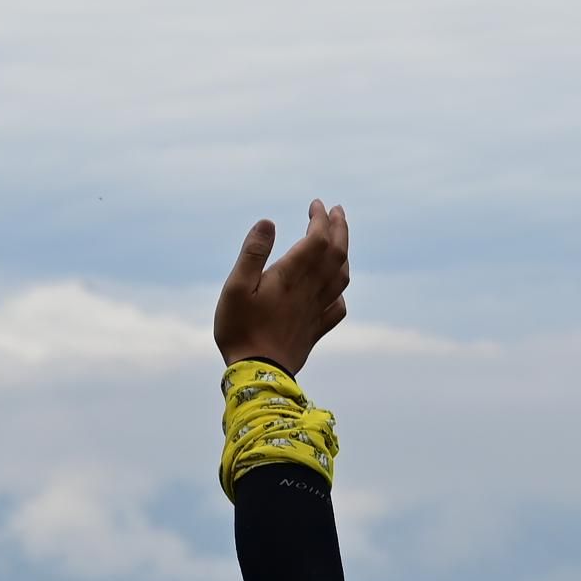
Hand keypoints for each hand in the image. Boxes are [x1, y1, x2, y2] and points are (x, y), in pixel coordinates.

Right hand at [215, 200, 349, 374]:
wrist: (257, 376)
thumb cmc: (240, 330)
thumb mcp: (235, 287)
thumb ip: (252, 253)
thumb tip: (268, 221)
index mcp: (291, 277)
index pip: (318, 239)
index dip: (320, 219)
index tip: (316, 204)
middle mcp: (310, 291)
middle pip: (337, 254)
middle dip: (340, 229)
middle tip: (337, 211)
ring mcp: (315, 312)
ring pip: (342, 277)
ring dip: (344, 254)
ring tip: (339, 240)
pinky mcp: (314, 331)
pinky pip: (337, 308)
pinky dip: (340, 292)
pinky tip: (335, 289)